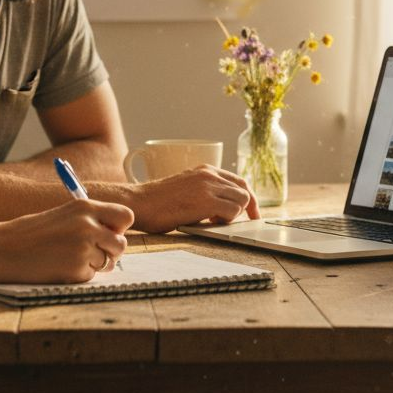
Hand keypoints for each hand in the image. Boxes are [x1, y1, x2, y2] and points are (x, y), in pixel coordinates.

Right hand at [0, 199, 132, 283]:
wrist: (4, 249)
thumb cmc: (31, 233)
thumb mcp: (63, 216)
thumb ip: (89, 221)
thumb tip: (116, 233)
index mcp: (85, 207)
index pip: (126, 216)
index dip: (119, 227)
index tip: (108, 232)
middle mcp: (88, 226)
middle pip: (122, 243)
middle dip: (111, 251)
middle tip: (92, 252)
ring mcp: (84, 248)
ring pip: (109, 261)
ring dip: (97, 264)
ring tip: (72, 259)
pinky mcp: (77, 269)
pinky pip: (92, 275)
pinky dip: (80, 275)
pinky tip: (61, 267)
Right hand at [127, 165, 260, 233]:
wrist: (140, 202)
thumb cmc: (159, 202)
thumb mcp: (187, 188)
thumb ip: (207, 192)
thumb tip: (227, 207)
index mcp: (206, 169)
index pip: (238, 181)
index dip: (249, 198)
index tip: (252, 212)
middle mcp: (210, 174)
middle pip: (245, 189)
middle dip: (249, 208)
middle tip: (248, 222)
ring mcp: (208, 186)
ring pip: (242, 200)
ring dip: (233, 215)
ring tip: (214, 220)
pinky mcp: (206, 200)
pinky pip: (233, 211)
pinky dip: (228, 220)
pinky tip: (210, 222)